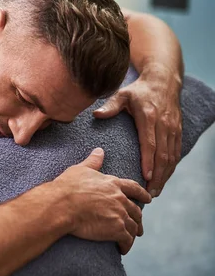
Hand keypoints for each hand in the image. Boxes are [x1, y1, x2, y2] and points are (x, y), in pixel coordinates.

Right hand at [53, 148, 151, 254]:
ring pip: (133, 226)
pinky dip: (125, 245)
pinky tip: (122, 249)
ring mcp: (120, 214)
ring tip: (130, 239)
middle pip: (136, 210)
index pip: (134, 188)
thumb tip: (99, 150)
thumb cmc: (67, 187)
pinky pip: (126, 240)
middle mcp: (120, 198)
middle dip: (138, 218)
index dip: (142, 194)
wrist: (61, 205)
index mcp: (113, 183)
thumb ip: (93, 162)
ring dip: (133, 233)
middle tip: (138, 225)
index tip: (148, 199)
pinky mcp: (116, 230)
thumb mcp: (80, 170)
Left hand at [93, 73, 181, 196]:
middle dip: (158, 176)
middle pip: (163, 155)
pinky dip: (171, 168)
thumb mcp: (122, 94)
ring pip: (172, 157)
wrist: (163, 82)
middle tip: (149, 194)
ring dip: (165, 175)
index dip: (149, 161)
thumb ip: (110, 106)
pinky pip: (176, 153)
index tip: (146, 176)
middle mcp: (164, 125)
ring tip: (155, 192)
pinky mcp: (178, 132)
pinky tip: (163, 179)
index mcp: (149, 117)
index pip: (150, 143)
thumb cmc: (138, 90)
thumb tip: (96, 114)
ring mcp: (173, 129)